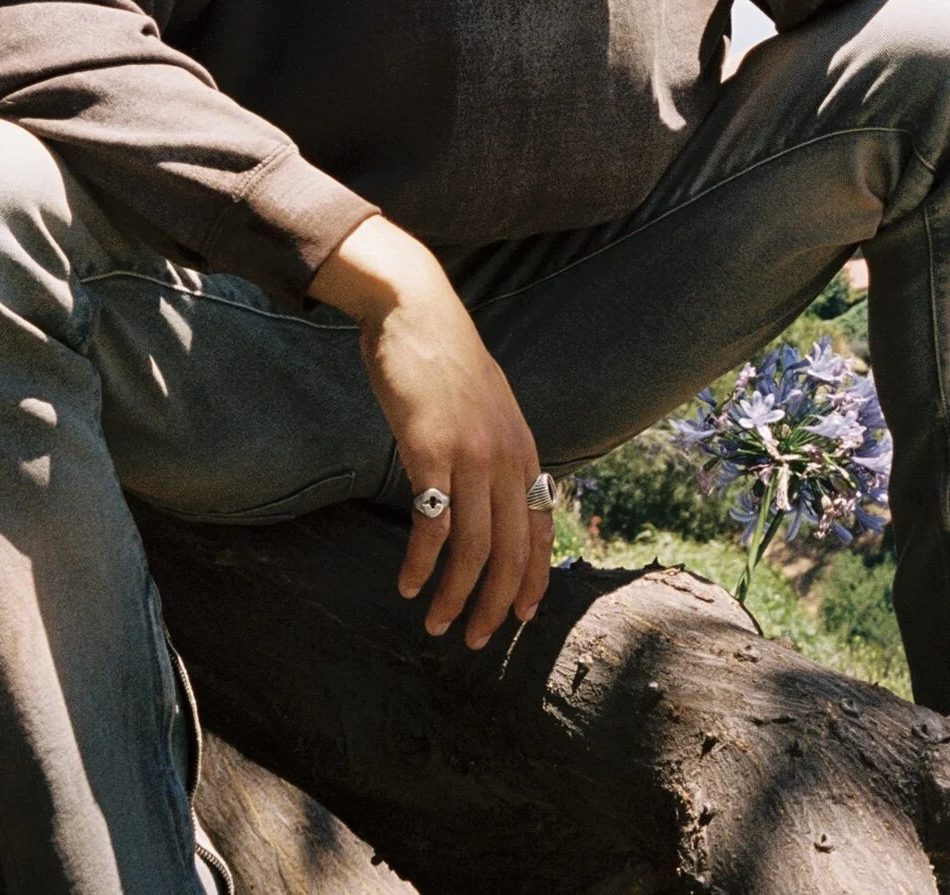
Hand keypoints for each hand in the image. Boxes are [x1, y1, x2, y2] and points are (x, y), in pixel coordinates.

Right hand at [311, 215, 551, 647]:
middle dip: (495, 603)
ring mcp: (471, 453)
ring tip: (438, 624)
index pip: (541, 528)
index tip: (520, 616)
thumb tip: (494, 492)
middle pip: (510, 549)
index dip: (532, 578)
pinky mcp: (431, 450)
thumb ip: (495, 447)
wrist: (415, 309)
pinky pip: (432, 525)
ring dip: (455, 595)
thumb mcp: (487, 404)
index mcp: (523, 446)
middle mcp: (506, 455)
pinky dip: (422, 564)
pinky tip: (408, 584)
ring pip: (473, 548)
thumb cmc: (444, 357)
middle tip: (477, 639)